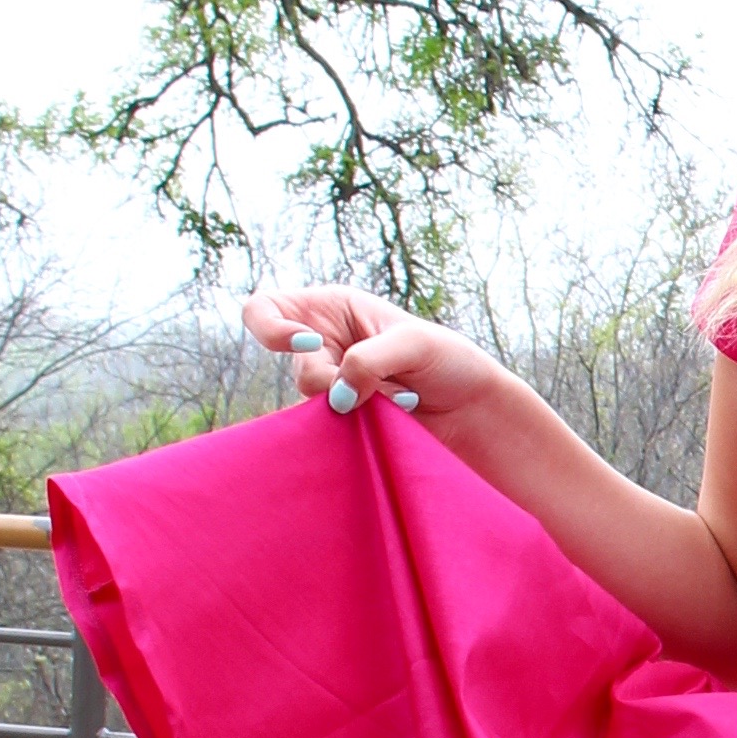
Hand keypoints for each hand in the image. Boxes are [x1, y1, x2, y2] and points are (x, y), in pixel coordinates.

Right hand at [243, 286, 497, 424]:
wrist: (472, 409)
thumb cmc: (449, 360)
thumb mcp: (413, 344)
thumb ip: (368, 361)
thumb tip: (335, 396)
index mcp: (332, 308)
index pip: (264, 309)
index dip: (271, 328)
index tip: (307, 342)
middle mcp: (323, 344)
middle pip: (298, 370)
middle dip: (333, 384)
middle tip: (370, 391)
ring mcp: (332, 384)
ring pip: (316, 405)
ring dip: (359, 407)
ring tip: (401, 400)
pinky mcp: (344, 418)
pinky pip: (332, 429)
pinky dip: (362, 426)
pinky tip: (395, 417)